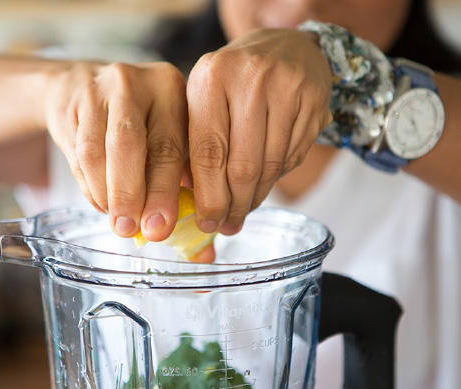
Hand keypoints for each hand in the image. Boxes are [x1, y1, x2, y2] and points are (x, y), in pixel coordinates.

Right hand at [44, 61, 187, 240]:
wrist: (82, 88)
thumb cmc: (137, 124)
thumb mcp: (166, 141)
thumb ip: (185, 189)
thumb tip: (203, 251)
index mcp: (173, 90)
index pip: (172, 143)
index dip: (165, 190)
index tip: (160, 228)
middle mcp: (137, 83)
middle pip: (131, 143)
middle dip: (133, 193)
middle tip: (134, 230)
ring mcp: (99, 89)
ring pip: (98, 150)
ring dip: (108, 193)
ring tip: (117, 222)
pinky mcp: (69, 103)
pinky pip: (76, 152)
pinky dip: (89, 185)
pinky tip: (102, 202)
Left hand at [186, 28, 333, 234]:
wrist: (284, 46)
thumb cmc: (233, 80)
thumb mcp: (204, 98)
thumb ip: (194, 142)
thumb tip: (192, 199)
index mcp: (211, 77)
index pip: (209, 152)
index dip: (209, 196)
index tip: (207, 222)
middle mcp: (250, 79)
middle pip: (243, 165)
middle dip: (233, 205)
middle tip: (227, 226)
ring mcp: (287, 88)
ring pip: (270, 166)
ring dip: (255, 198)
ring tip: (242, 212)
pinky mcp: (314, 101)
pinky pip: (292, 158)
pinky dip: (275, 180)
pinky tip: (263, 186)